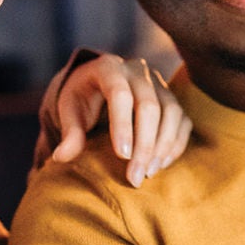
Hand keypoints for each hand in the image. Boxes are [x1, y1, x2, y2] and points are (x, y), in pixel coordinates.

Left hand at [36, 53, 189, 186]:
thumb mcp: (69, 110)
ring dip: (163, 145)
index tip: (122, 157)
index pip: (120, 94)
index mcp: (108, 68)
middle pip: (149, 105)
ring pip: (171, 111)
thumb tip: (62, 157)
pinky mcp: (171, 97)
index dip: (122, 126)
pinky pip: (182, 119)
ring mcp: (159, 83)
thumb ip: (69, 132)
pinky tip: (162, 164)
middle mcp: (137, 71)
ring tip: (149, 172)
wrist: (98, 83)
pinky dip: (176, 143)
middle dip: (145, 144)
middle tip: (136, 176)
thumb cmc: (82, 98)